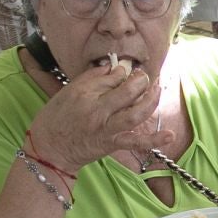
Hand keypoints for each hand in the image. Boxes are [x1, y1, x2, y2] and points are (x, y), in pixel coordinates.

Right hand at [24, 58, 159, 173]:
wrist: (48, 149)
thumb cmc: (55, 119)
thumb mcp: (67, 92)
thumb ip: (90, 78)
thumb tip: (113, 68)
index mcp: (84, 93)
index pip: (112, 76)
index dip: (123, 71)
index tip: (127, 70)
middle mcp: (96, 110)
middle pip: (127, 91)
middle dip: (141, 81)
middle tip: (145, 77)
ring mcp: (106, 128)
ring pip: (136, 112)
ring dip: (151, 100)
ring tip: (158, 90)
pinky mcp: (112, 144)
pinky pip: (136, 142)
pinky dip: (154, 140)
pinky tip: (169, 135)